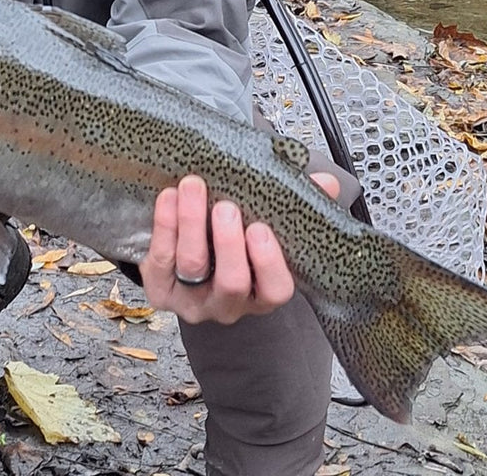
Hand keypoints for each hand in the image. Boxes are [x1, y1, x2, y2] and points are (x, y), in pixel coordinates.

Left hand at [140, 172, 340, 324]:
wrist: (182, 251)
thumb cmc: (233, 238)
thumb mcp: (267, 223)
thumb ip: (299, 204)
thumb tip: (326, 181)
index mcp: (261, 292)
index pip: (275, 290)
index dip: (268, 262)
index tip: (261, 227)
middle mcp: (229, 304)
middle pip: (232, 282)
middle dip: (229, 242)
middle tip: (226, 206)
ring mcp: (192, 300)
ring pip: (192, 266)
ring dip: (191, 223)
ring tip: (193, 187)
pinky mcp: (159, 290)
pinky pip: (160, 260)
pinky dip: (164, 225)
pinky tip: (168, 196)